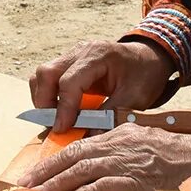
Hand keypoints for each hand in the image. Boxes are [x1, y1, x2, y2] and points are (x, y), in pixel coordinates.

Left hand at [17, 125, 190, 190]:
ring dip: (52, 186)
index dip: (53, 160)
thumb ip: (123, 154)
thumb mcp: (146, 148)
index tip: (34, 172)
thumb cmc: (181, 161)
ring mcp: (124, 162)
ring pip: (78, 172)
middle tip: (20, 186)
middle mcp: (116, 145)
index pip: (78, 146)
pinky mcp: (132, 182)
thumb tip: (102, 171)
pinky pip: (97, 190)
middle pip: (71, 157)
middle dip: (43, 172)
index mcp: (118, 135)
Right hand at [31, 38, 172, 131]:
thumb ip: (111, 115)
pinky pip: (48, 77)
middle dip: (45, 102)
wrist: (149, 58)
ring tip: (56, 118)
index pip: (69, 81)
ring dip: (43, 98)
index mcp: (98, 55)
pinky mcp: (68, 63)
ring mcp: (71, 55)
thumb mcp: (135, 97)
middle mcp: (80, 51)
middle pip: (46, 73)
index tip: (61, 129)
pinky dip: (48, 94)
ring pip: (42, 74)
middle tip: (55, 125)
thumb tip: (89, 138)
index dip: (63, 107)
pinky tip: (61, 109)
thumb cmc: (144, 75)